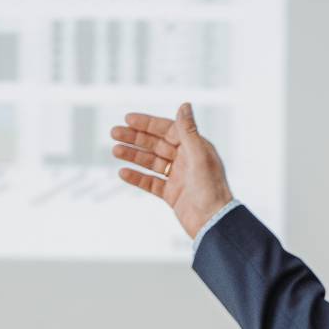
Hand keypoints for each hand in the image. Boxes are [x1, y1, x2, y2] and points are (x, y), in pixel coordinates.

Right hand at [110, 102, 234, 239]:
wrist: (213, 222)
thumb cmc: (211, 189)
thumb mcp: (199, 156)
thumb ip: (188, 131)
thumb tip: (184, 105)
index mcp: (194, 147)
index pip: (168, 130)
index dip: (148, 124)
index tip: (128, 119)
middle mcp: (186, 160)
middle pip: (156, 144)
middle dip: (135, 138)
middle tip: (114, 133)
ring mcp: (178, 177)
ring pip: (151, 162)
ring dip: (133, 155)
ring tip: (115, 150)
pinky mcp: (172, 194)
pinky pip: (151, 183)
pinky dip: (137, 177)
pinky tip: (123, 172)